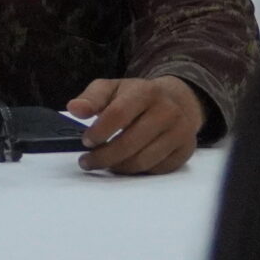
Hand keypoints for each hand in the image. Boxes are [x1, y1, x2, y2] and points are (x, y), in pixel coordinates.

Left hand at [68, 76, 206, 175]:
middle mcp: (167, 111)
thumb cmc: (138, 96)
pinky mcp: (185, 151)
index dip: (99, 131)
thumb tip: (74, 109)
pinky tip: (126, 164)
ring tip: (105, 163)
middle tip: (87, 161)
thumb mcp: (113, 89)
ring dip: (118, 167)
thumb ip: (92, 98)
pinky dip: (137, 171)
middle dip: (103, 157)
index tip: (86, 142)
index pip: (119, 114)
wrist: (178, 101)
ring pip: (143, 161)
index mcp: (146, 92)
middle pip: (130, 143)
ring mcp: (180, 132)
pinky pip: (156, 170)